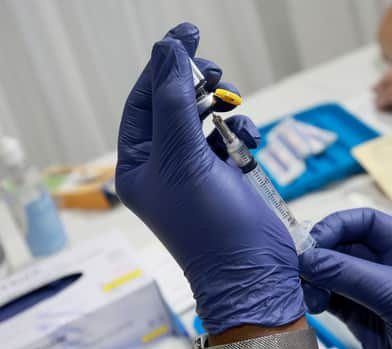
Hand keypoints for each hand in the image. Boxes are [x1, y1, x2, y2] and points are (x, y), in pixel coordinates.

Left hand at [116, 23, 304, 334]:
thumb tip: (167, 50)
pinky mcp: (224, 177)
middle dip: (195, 85)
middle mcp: (163, 165)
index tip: (186, 34)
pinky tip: (249, 140)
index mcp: (138, 164)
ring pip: (204, 118)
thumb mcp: (185, 157)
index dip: (163, 66)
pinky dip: (240, 132)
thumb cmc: (211, 225)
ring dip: (221, 107)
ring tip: (233, 105)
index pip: (143, 100)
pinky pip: (228, 138)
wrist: (253, 272)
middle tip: (215, 70)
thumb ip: (175, 101)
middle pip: (173, 105)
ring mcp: (195, 171)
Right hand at [299, 209, 391, 348]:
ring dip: (316, 278)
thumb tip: (307, 258)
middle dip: (321, 254)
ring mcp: (377, 295)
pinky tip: (310, 304)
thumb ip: (352, 276)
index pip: (367, 222)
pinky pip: (335, 300)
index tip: (313, 242)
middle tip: (299, 267)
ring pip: (336, 274)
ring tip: (305, 291)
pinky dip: (319, 299)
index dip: (337, 226)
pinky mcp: (365, 320)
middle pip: (347, 246)